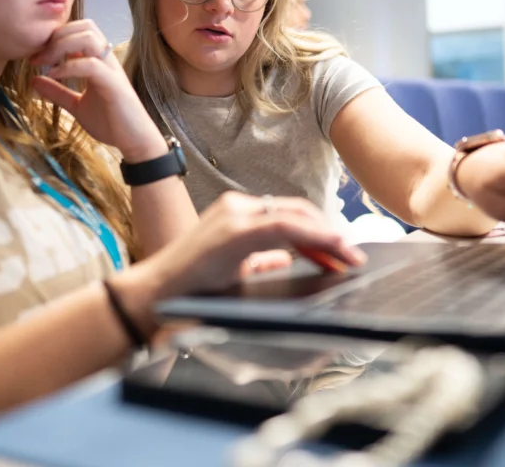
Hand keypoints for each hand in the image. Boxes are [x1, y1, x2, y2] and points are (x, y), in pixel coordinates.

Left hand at [29, 21, 165, 159]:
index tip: (36, 53)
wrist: (134, 141)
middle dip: (57, 35)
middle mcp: (106, 60)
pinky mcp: (114, 84)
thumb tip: (34, 80)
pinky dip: (68, 67)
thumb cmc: (110, 122)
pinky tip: (53, 76)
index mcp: (99, 61)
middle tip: (37, 56)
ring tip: (44, 63)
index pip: (80, 30)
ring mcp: (111, 70)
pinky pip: (91, 65)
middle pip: (85, 27)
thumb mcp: (76, 105)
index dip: (56, 35)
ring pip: (89, 38)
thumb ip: (58, 92)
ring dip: (62, 46)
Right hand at [141, 192, 365, 297]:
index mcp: (236, 214)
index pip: (288, 215)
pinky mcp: (235, 230)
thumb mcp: (233, 271)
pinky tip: (330, 251)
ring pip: (295, 216)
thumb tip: (285, 259)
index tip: (341, 253)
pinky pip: (284, 227)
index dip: (319, 232)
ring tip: (348, 257)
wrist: (153, 297)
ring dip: (327, 237)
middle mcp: (236, 206)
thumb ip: (259, 261)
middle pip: (297, 212)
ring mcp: (235, 215)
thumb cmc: (189, 289)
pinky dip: (313, 238)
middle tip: (352, 257)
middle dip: (329, 234)